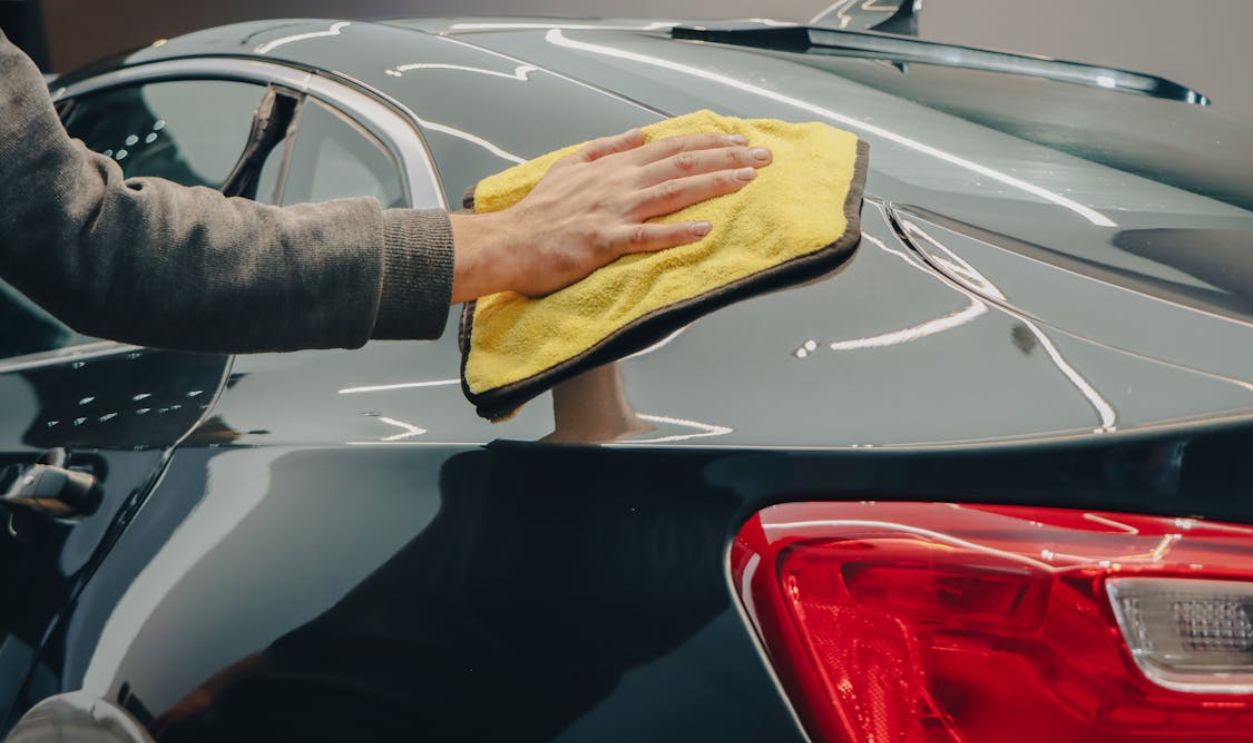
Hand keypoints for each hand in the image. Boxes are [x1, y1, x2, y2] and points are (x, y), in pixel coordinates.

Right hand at [450, 128, 771, 301]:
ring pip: (674, 192)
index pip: (672, 148)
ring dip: (713, 184)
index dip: (710, 143)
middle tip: (762, 158)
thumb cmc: (537, 213)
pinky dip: (677, 232)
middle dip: (726, 158)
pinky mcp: (604, 240)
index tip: (741, 142)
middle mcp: (620, 184)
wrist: (508, 243)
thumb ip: (605, 149)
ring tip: (747, 181)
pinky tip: (705, 230)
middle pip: (683, 164)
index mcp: (614, 167)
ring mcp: (614, 211)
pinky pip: (647, 236)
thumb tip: (635, 136)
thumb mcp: (569, 166)